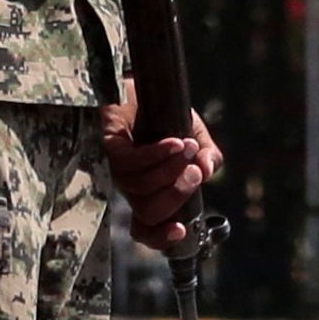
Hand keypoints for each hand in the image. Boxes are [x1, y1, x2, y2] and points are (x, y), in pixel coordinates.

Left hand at [106, 92, 218, 250]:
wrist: (143, 81)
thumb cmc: (164, 113)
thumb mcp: (195, 135)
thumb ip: (208, 156)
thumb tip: (208, 172)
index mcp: (149, 191)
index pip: (147, 228)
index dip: (161, 238)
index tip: (181, 231)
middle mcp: (131, 186)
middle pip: (147, 213)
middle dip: (176, 196)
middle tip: (194, 171)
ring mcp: (118, 168)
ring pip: (140, 187)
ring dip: (170, 170)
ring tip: (187, 147)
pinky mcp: (110, 146)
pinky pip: (132, 162)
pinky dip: (157, 154)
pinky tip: (175, 141)